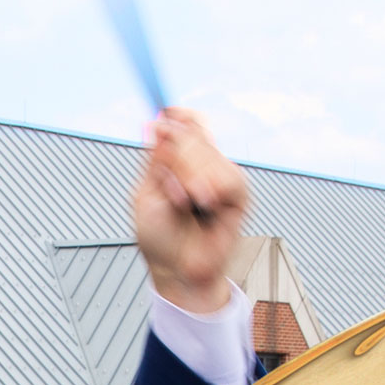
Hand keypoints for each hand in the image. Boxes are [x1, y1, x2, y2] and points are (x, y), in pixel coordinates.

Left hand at [132, 108, 246, 315]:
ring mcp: (222, 177)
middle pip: (194, 134)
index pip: (187, 123)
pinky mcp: (238, 196)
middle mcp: (204, 165)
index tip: (166, 113)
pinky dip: (211, 188)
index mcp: (181, 161)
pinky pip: (228, 178)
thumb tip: (156, 124)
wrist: (176, 270)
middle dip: (177, 156)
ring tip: (184, 204)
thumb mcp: (146, 194)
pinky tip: (203, 203)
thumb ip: (155, 161)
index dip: (179, 116)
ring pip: (209, 155)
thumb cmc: (160, 239)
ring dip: (190, 178)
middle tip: (169, 184)